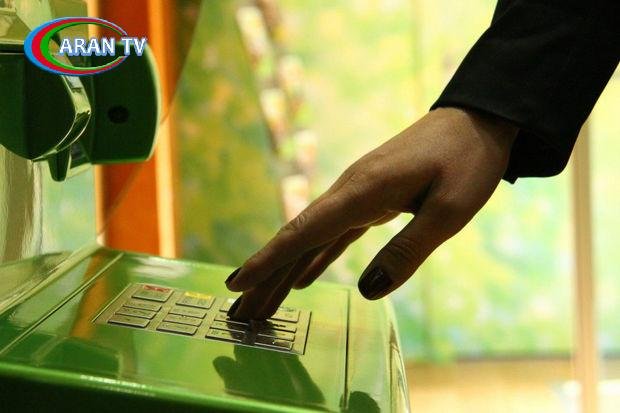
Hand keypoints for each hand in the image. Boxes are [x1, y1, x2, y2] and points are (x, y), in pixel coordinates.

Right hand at [226, 107, 516, 319]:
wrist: (476, 118)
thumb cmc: (468, 160)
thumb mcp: (450, 209)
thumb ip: (408, 250)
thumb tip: (366, 290)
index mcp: (363, 191)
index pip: (304, 232)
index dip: (268, 260)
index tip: (236, 284)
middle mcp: (349, 191)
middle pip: (297, 239)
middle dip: (266, 277)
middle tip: (240, 314)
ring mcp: (356, 194)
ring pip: (311, 238)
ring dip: (284, 271)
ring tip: (261, 304)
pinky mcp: (369, 198)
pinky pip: (333, 234)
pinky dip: (313, 258)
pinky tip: (302, 280)